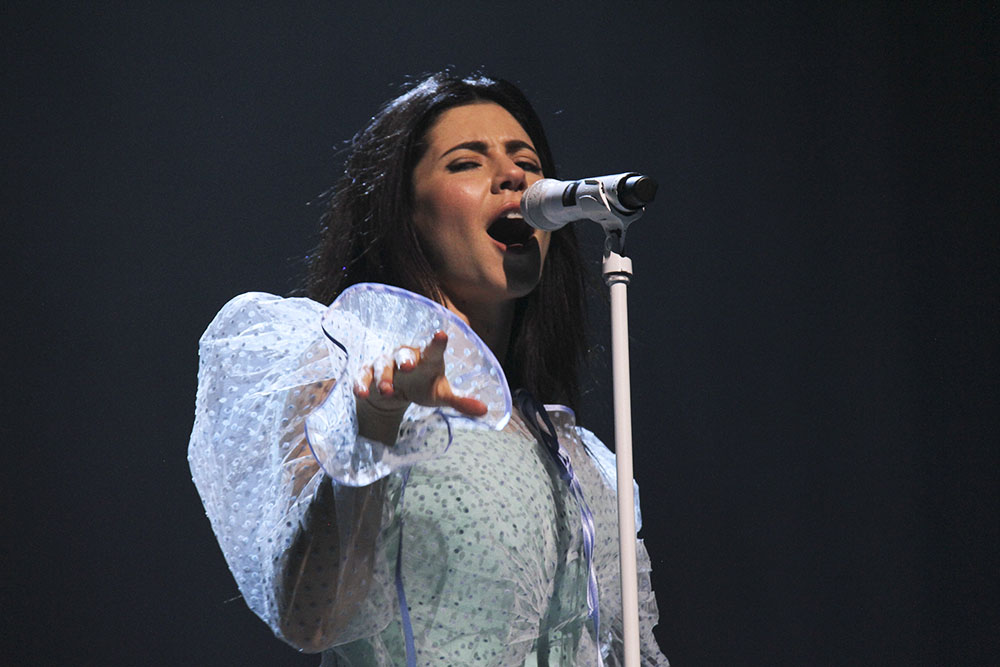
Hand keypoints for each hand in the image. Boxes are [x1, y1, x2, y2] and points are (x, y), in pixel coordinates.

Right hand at [354, 331, 487, 443]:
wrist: (395, 391)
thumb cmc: (422, 386)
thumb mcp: (441, 395)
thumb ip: (460, 401)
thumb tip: (485, 411)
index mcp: (427, 358)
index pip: (433, 349)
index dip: (437, 342)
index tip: (441, 335)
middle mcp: (405, 357)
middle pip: (404, 353)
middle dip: (405, 359)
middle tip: (408, 367)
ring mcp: (385, 363)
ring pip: (382, 365)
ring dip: (383, 377)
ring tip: (387, 390)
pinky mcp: (368, 373)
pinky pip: (363, 375)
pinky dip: (362, 383)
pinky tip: (361, 394)